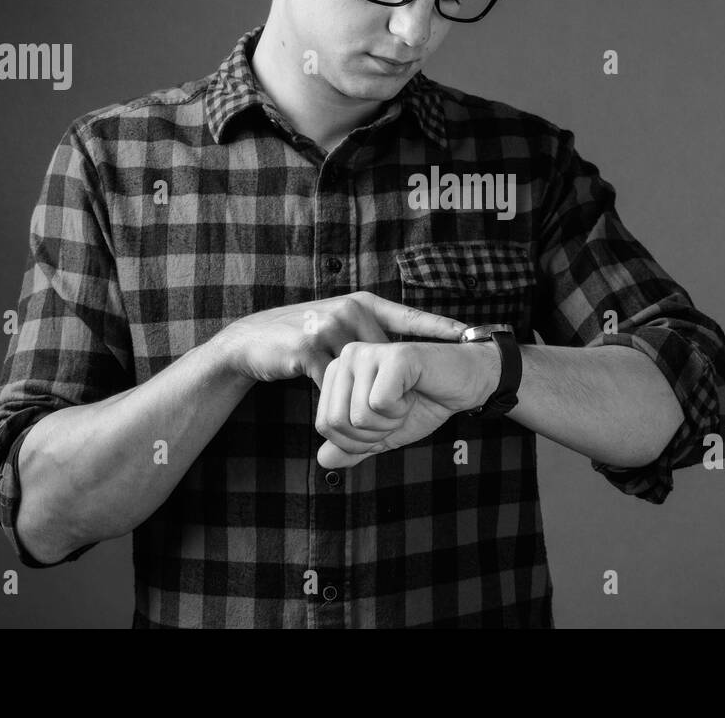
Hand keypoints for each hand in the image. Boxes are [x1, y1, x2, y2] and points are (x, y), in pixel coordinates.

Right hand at [210, 292, 466, 388]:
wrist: (251, 342)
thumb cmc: (302, 338)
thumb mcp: (340, 327)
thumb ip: (370, 336)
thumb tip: (404, 355)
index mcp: (364, 303)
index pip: (411, 316)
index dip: (442, 328)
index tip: (473, 336)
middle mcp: (350, 309)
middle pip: (390, 353)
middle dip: (399, 381)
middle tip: (419, 404)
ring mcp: (328, 326)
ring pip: (366, 371)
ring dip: (371, 397)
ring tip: (384, 420)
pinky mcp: (308, 349)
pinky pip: (337, 384)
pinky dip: (344, 401)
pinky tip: (347, 413)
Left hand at [315, 340, 501, 468]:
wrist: (465, 384)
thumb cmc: (424, 402)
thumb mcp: (383, 433)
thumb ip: (353, 446)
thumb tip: (323, 461)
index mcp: (338, 372)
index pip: (325, 425)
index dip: (356, 441)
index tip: (382, 423)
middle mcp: (347, 356)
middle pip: (337, 422)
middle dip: (372, 434)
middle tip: (396, 414)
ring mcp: (369, 352)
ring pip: (359, 415)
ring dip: (389, 422)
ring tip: (405, 401)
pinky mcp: (393, 356)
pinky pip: (381, 403)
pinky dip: (401, 410)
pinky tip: (414, 391)